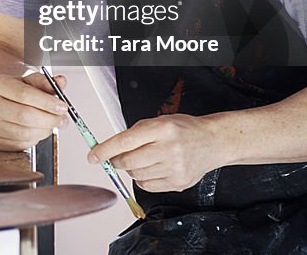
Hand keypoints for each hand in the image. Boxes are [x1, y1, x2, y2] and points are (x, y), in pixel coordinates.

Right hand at [0, 72, 69, 150]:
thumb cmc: (14, 91)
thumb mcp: (28, 81)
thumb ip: (46, 82)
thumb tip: (61, 82)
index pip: (24, 94)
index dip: (47, 102)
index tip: (63, 107)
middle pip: (24, 116)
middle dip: (49, 119)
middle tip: (63, 120)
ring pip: (24, 133)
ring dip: (44, 131)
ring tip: (51, 125)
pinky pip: (20, 144)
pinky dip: (35, 139)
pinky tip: (37, 131)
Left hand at [89, 114, 221, 192]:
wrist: (213, 142)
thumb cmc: (184, 130)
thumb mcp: (159, 121)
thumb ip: (135, 134)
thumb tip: (110, 148)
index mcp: (162, 128)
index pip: (125, 141)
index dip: (104, 150)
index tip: (92, 156)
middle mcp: (169, 148)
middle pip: (128, 162)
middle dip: (117, 161)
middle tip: (118, 157)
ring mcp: (175, 168)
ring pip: (136, 175)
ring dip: (132, 169)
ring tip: (144, 159)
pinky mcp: (178, 183)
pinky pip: (148, 186)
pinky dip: (143, 178)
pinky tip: (153, 169)